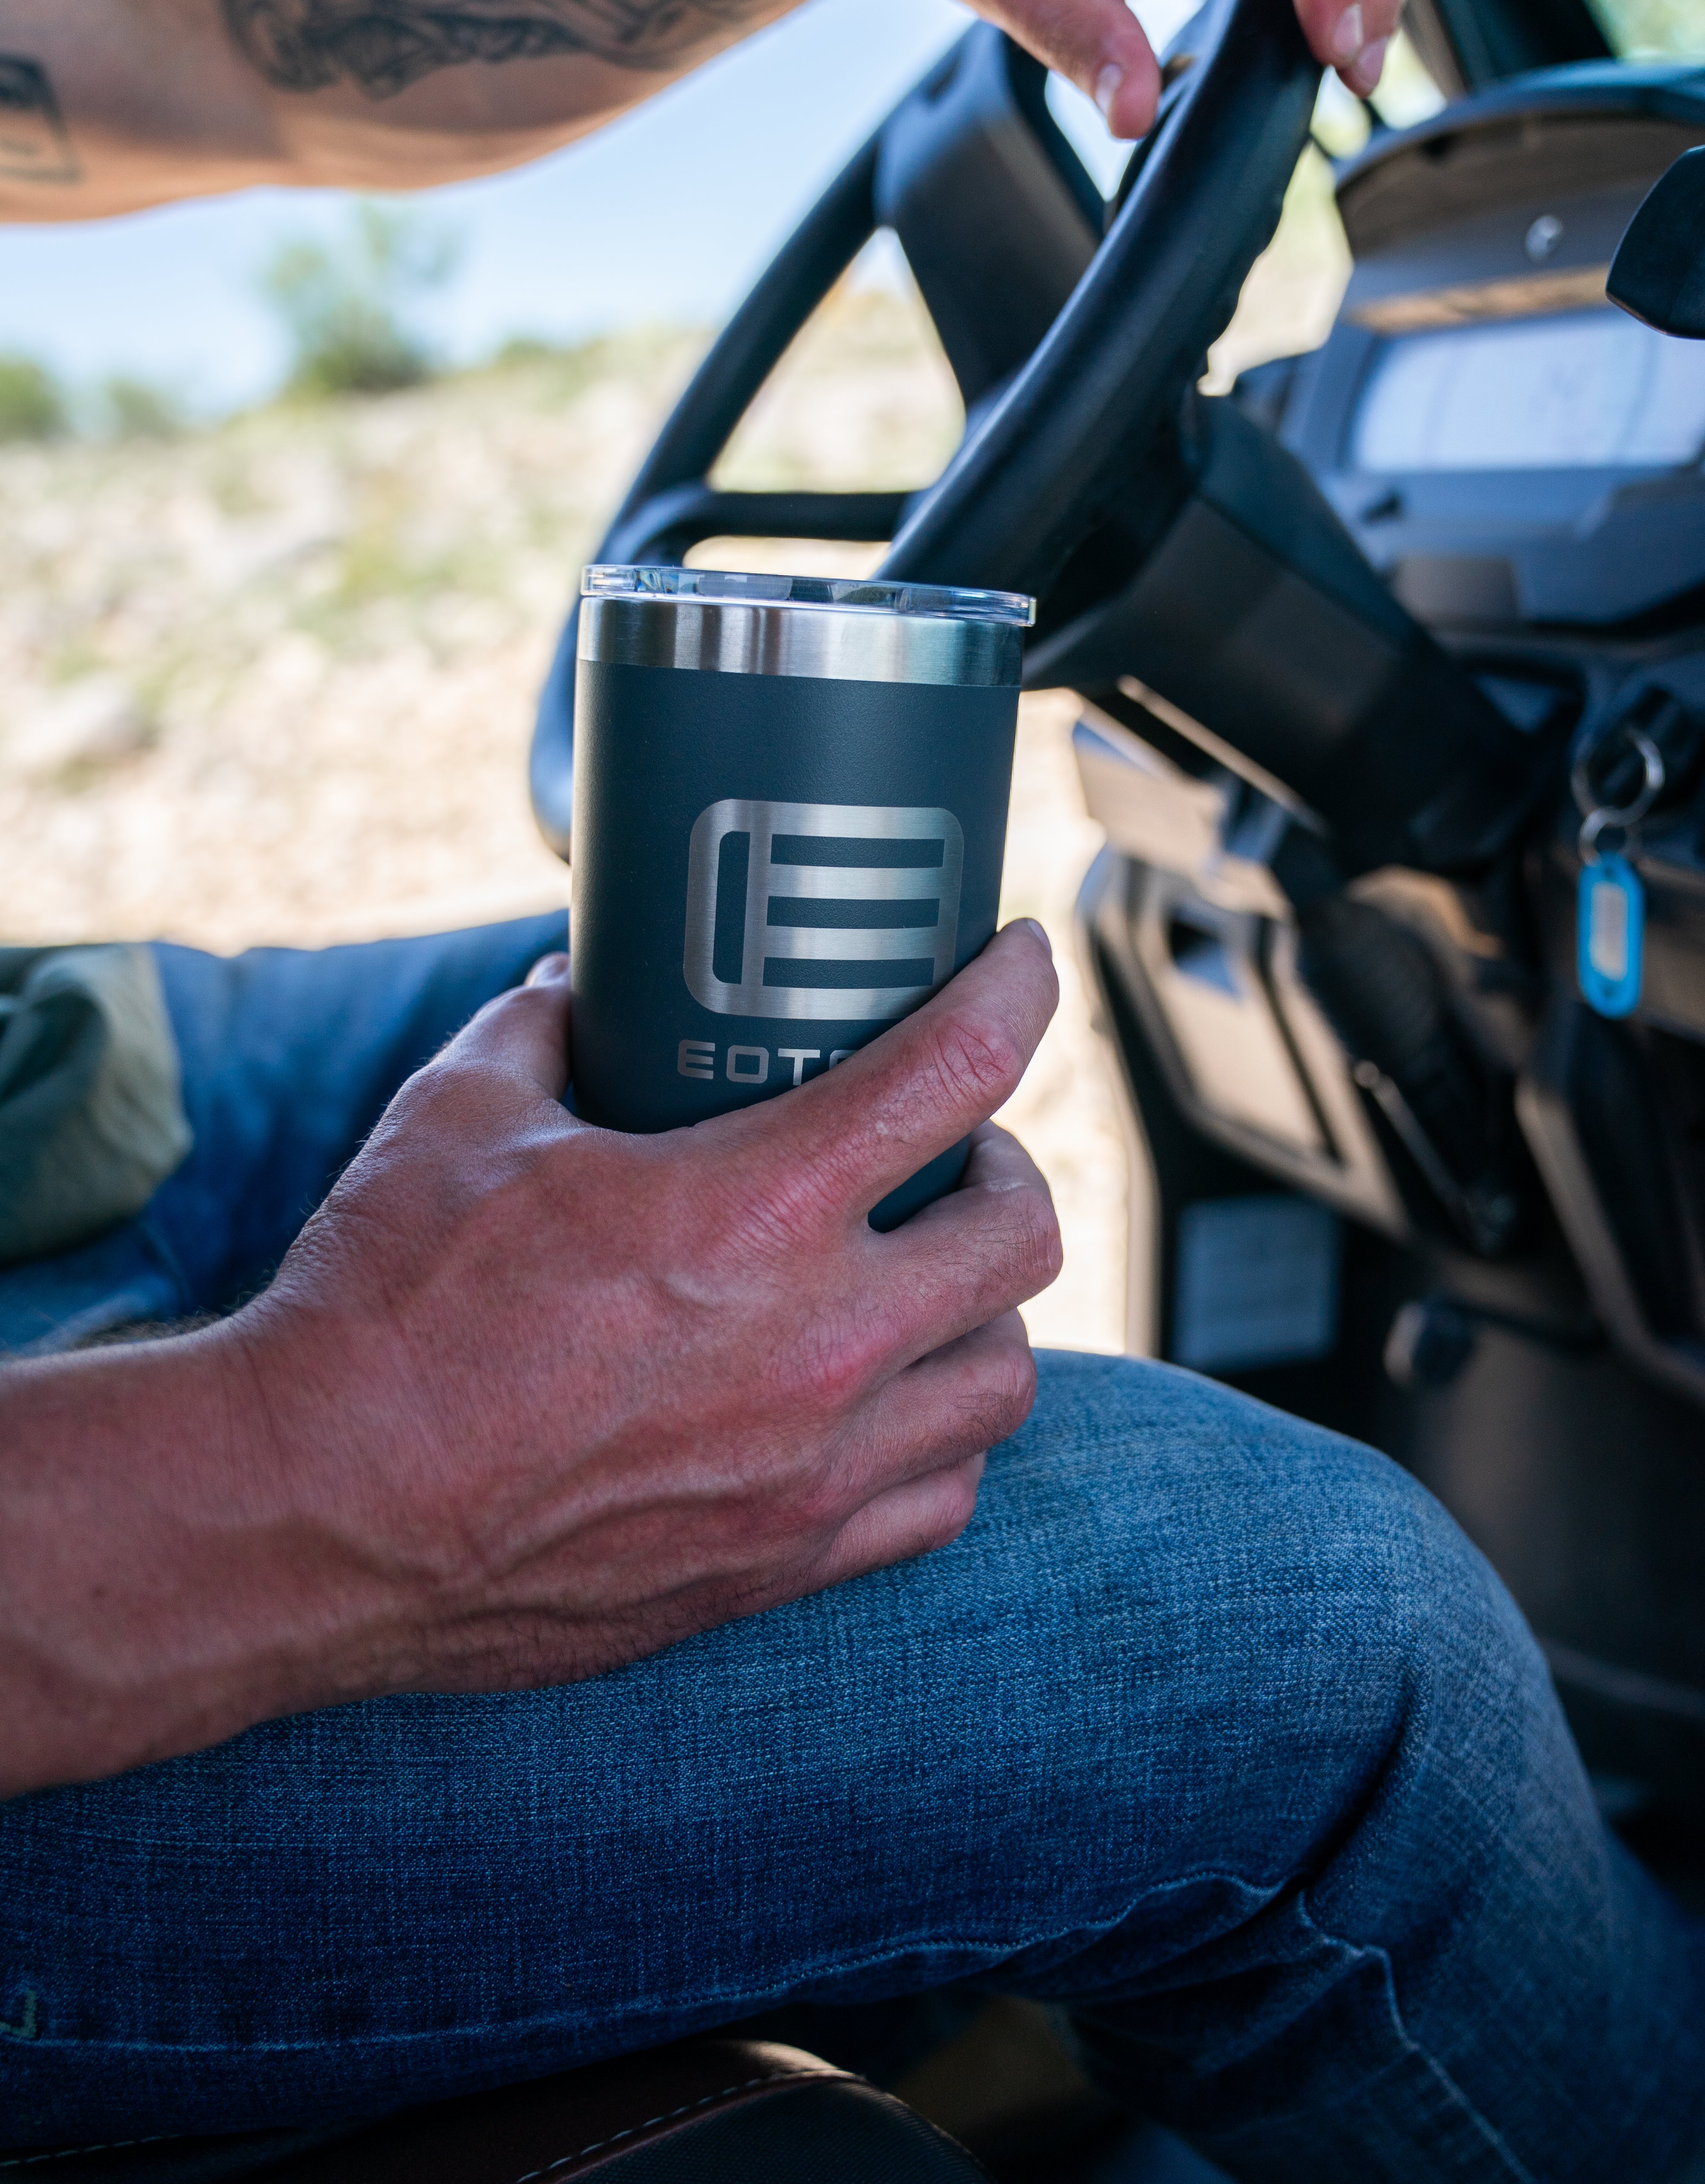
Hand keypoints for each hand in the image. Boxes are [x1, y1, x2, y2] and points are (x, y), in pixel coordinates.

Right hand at [233, 918, 1061, 1698]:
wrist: (316, 1514)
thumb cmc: (383, 1307)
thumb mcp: (459, 1117)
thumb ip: (541, 1031)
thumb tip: (578, 989)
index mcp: (755, 1211)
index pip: (958, 1070)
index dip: (1018, 992)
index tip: (1024, 963)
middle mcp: (818, 1345)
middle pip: (1023, 1234)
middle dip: (1006, 1168)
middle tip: (953, 1151)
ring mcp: (811, 1471)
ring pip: (1004, 1379)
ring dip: (985, 1310)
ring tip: (926, 1279)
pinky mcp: (779, 1565)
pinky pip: (939, 1500)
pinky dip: (938, 1439)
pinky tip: (888, 1403)